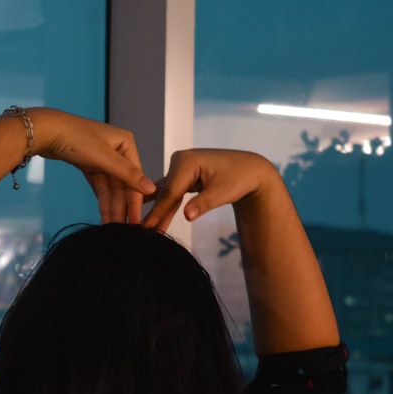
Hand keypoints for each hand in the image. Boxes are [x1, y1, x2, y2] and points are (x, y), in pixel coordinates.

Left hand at [32, 109, 156, 223]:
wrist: (45, 131)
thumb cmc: (75, 138)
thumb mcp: (104, 158)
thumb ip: (127, 174)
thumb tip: (151, 189)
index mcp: (126, 144)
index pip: (134, 178)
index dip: (135, 201)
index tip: (136, 221)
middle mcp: (117, 150)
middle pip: (122, 184)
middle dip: (121, 207)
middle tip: (123, 229)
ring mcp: (102, 157)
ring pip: (110, 187)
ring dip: (111, 206)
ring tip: (112, 227)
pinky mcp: (88, 163)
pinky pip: (99, 185)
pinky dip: (101, 199)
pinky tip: (104, 215)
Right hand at [141, 149, 282, 231]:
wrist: (251, 170)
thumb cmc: (240, 178)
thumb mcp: (223, 192)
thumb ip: (203, 204)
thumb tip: (187, 216)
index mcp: (186, 161)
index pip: (170, 191)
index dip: (159, 211)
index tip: (146, 227)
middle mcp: (179, 161)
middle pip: (165, 193)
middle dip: (155, 213)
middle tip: (141, 232)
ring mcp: (180, 168)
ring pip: (167, 195)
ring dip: (159, 213)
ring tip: (145, 230)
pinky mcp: (182, 175)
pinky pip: (172, 194)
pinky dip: (166, 207)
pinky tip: (153, 218)